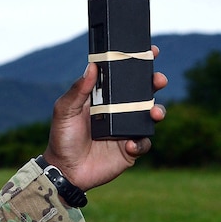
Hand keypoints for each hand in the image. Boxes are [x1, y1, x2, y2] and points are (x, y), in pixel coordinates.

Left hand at [43, 46, 167, 190]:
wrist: (65, 170)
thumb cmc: (62, 138)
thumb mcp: (64, 111)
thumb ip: (78, 91)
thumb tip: (91, 66)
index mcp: (104, 98)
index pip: (124, 77)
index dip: (138, 64)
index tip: (151, 51)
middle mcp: (119, 111)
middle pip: (144, 93)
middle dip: (155, 83)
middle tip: (158, 80)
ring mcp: (126, 129)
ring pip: (151, 116)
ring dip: (158, 111)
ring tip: (154, 113)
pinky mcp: (130, 149)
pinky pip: (143, 143)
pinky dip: (140, 142)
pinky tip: (128, 144)